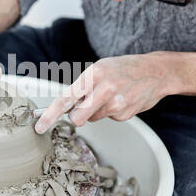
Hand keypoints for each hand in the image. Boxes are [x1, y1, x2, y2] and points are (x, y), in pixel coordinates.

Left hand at [35, 53, 177, 133]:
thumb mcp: (100, 69)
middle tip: (87, 105)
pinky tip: (122, 99)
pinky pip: (108, 118)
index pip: (65, 99)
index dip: (50, 115)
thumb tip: (66, 108)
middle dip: (77, 116)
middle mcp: (104, 89)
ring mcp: (116, 103)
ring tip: (111, 95)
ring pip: (92, 118)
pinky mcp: (125, 114)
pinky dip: (112, 112)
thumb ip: (82, 87)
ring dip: (97, 110)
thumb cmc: (123, 69)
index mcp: (93, 74)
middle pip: (77, 118)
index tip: (39, 127)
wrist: (156, 71)